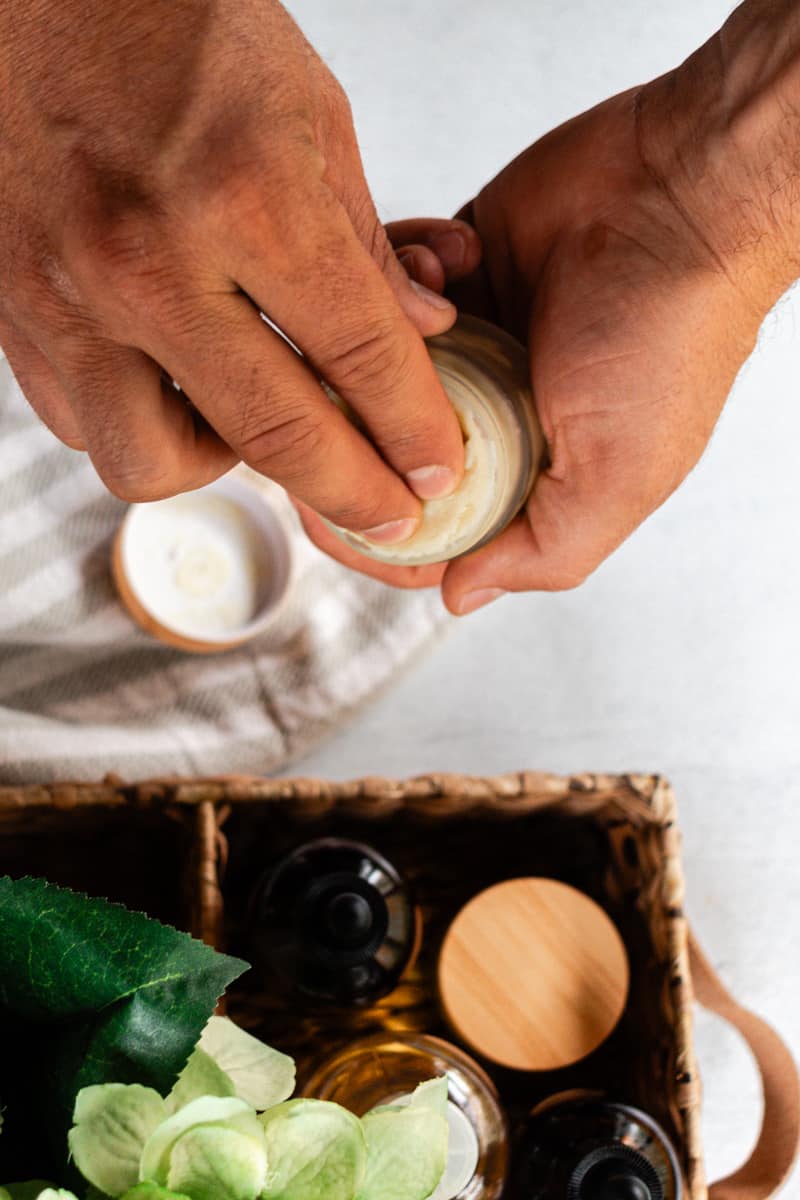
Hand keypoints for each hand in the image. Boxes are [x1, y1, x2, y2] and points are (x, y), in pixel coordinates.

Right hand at [0, 0, 463, 542]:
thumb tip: (418, 332)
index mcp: (244, 195)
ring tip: (258, 420)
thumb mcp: (306, 109)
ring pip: (152, 463)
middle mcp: (148, 262)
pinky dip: (139, 422)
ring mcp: (67, 295)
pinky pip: (81, 421)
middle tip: (390, 512)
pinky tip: (177, 382)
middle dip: (355, 494)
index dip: (414, 431)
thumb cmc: (165, 20)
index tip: (437, 471)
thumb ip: (361, 240)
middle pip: (275, 438)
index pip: (361, 356)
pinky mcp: (12, 310)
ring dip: (221, 463)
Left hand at [302, 2, 799, 609]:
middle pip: (386, 454)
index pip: (431, 535)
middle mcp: (493, 417)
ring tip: (433, 308)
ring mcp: (469, 345)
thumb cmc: (665, 339)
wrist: (683, 194)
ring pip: (371, 367)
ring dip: (382, 337)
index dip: (376, 536)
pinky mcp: (453, 273)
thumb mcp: (617, 477)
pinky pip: (385, 281)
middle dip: (355, 432)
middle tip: (337, 402)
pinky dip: (404, 265)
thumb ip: (542, 552)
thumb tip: (457, 597)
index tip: (329, 511)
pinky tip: (449, 258)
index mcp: (527, 478)